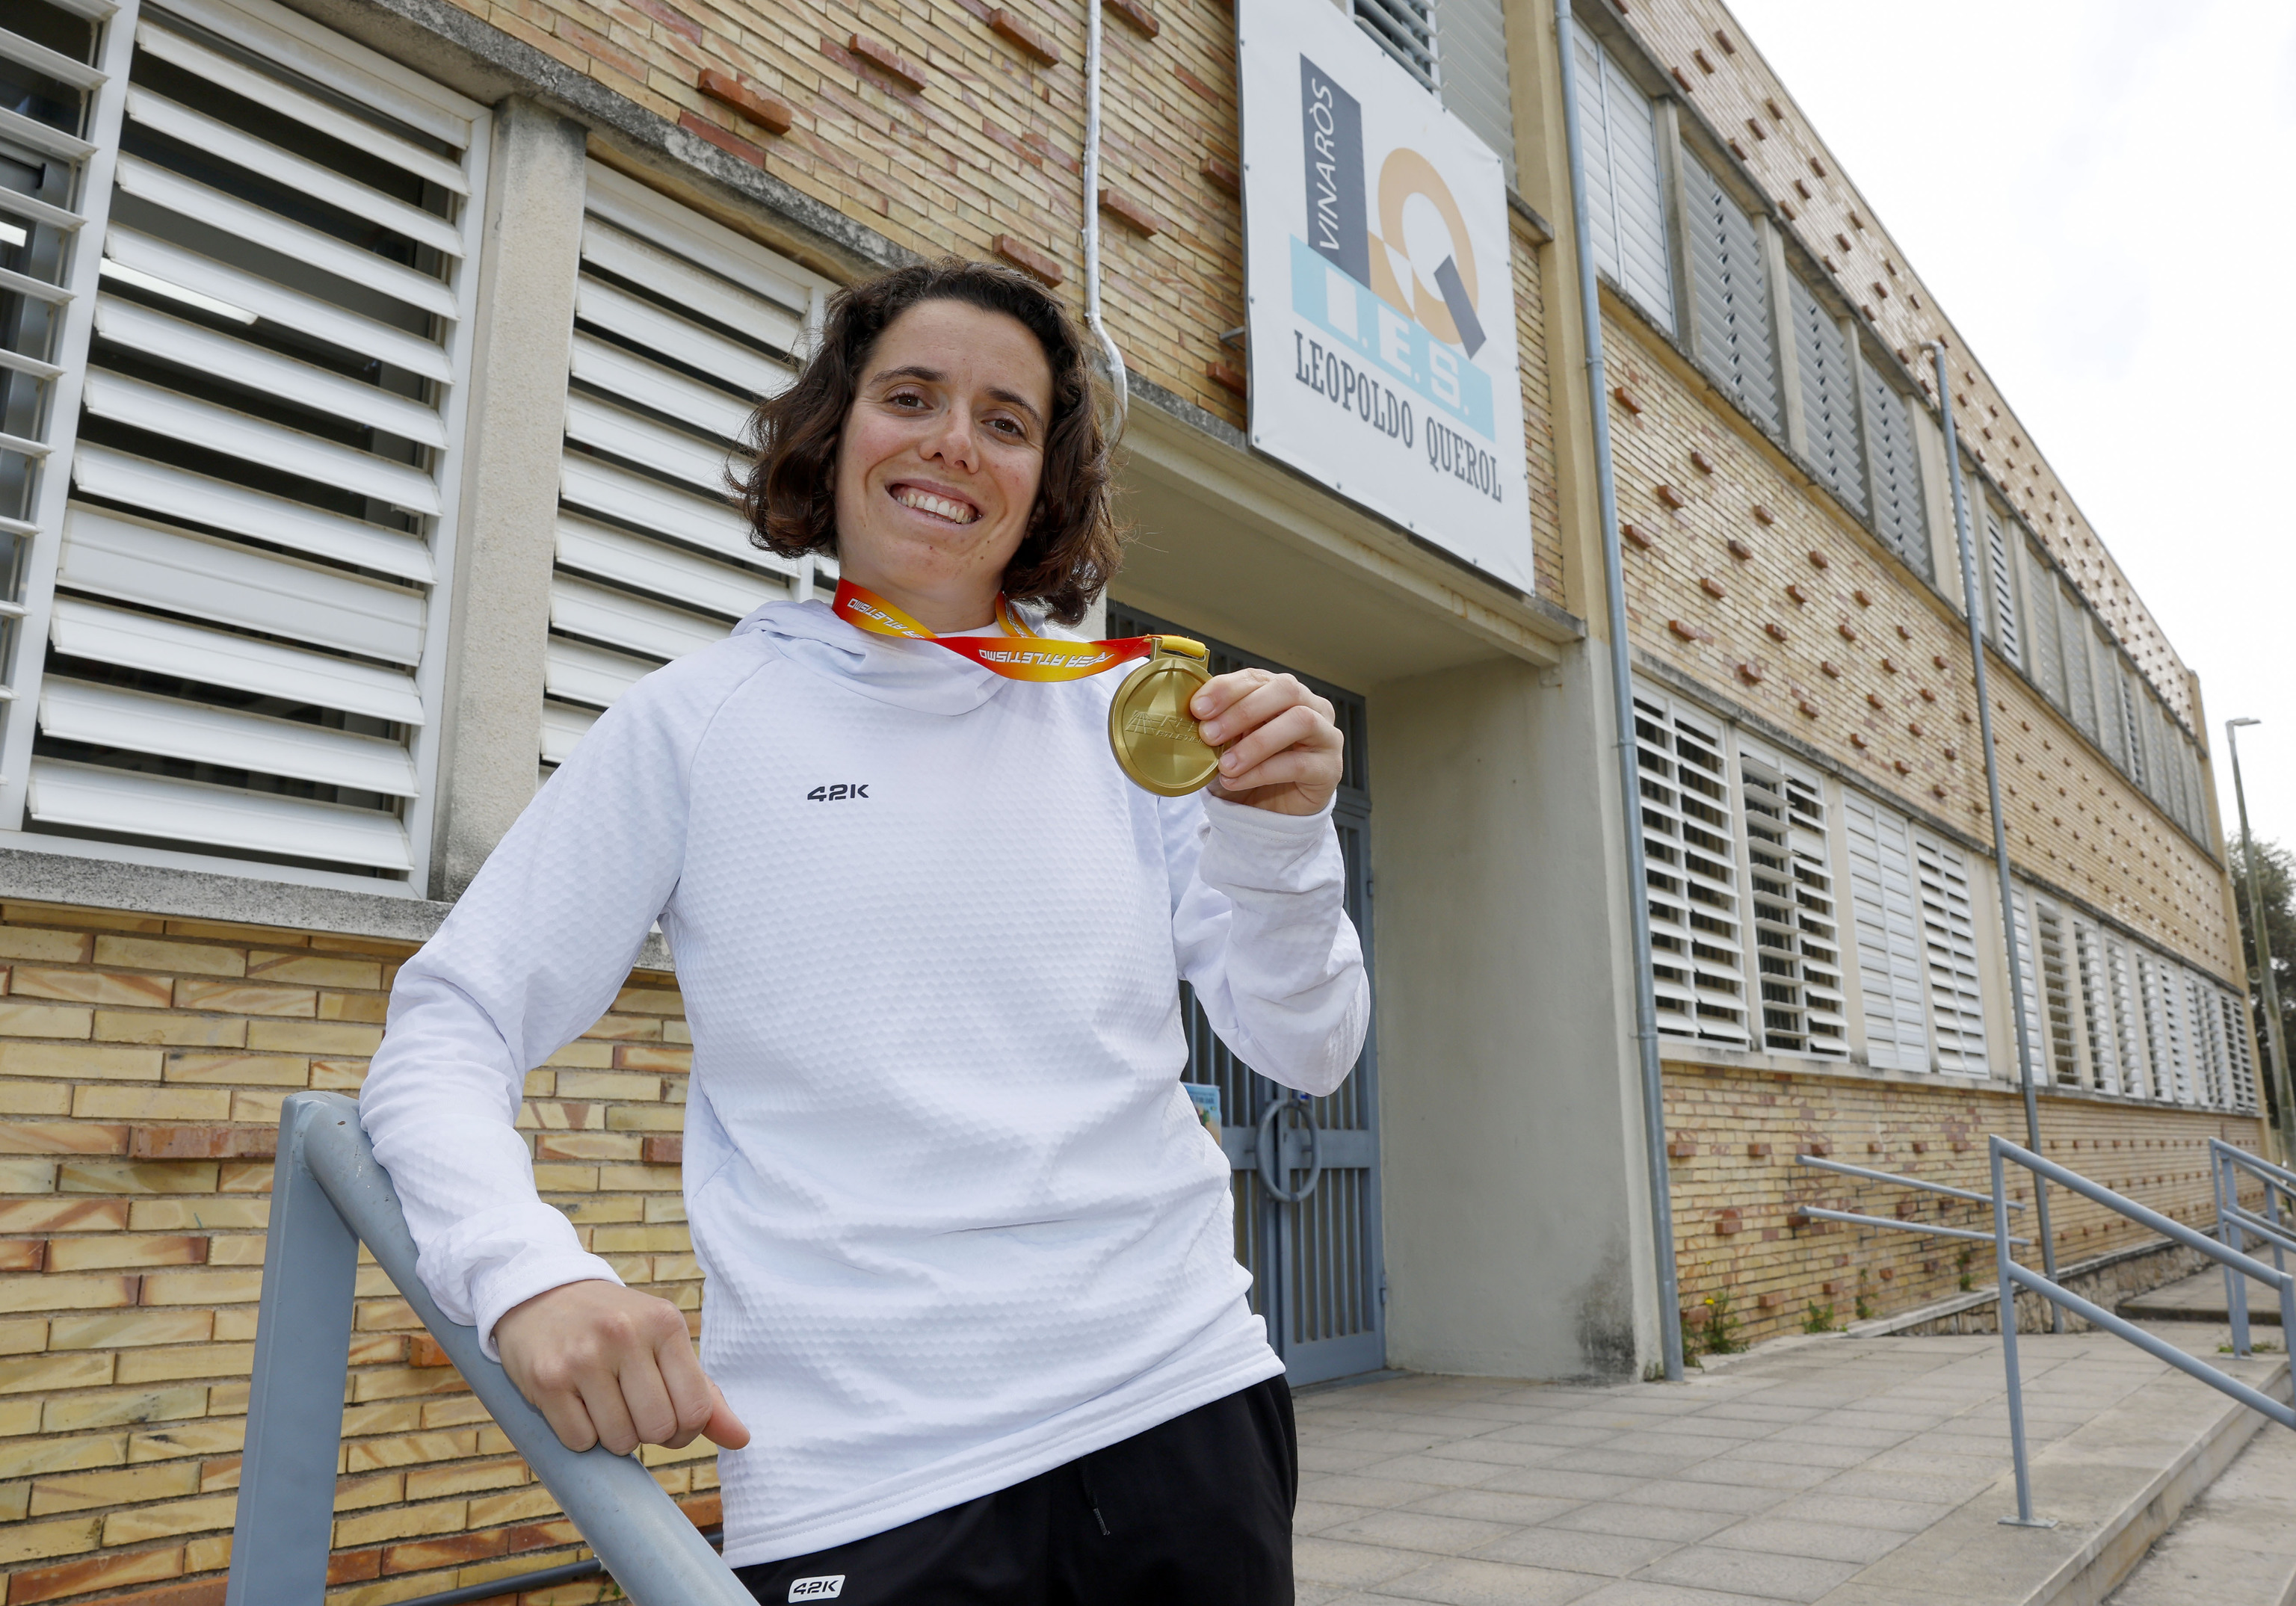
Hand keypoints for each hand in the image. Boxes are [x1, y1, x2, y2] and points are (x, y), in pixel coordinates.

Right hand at [495, 1281, 749, 1455]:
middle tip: (633, 1411)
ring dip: (614, 1437)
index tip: (669, 1420)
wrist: (542, 1295)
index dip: (685, 1430)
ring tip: (604, 1403)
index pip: (696, 1408)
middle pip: (658, 1429)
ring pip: (619, 1441)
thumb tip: (741, 1439)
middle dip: (649, 1434)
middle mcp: (625, 1335)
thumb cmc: (615, 1327)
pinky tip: (576, 1404)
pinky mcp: (547, 1378)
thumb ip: (704, 1392)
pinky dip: (581, 1436)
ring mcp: (583, 1356)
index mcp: (665, 1322)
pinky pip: (580, 1441)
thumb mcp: (664, 1343)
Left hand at [1191, 669, 1342, 815]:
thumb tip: (1190, 713)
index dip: (1227, 689)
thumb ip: (1216, 723)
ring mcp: (1326, 735)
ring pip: (1300, 721)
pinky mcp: (1329, 768)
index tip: (1198, 708)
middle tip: (1209, 734)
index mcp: (1282, 692)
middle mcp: (1311, 706)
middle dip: (1243, 710)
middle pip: (1285, 690)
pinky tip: (1236, 781)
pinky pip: (1299, 763)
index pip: (1257, 677)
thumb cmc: (1250, 768)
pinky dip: (1262, 772)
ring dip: (1256, 742)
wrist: (1270, 811)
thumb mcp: (1228, 742)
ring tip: (1225, 765)